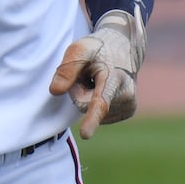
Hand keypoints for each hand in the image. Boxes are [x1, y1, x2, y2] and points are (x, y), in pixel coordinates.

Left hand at [49, 6, 146, 138]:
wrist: (124, 48)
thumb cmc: (98, 49)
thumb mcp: (80, 49)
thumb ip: (67, 69)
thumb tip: (55, 91)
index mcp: (115, 77)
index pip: (100, 101)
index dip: (92, 119)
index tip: (84, 135)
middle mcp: (127, 94)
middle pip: (84, 105)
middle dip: (79, 91)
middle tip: (87, 73)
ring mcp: (129, 106)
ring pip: (91, 111)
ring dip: (88, 96)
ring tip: (99, 79)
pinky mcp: (128, 112)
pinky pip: (100, 114)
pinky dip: (95, 101)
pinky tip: (104, 87)